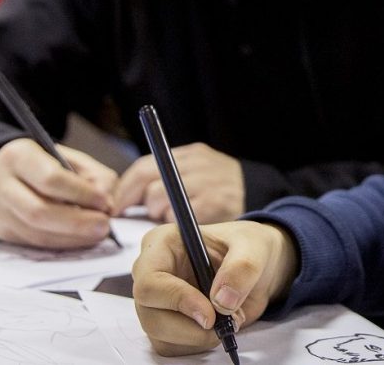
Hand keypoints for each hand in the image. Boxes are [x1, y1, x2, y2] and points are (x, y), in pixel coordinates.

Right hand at [0, 138, 116, 248]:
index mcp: (18, 156)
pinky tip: (81, 238)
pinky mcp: (2, 231)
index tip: (104, 202)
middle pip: (39, 212)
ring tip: (97, 233)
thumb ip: (97, 177)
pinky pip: (35, 244)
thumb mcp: (74, 159)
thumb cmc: (49, 164)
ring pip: (37, 233)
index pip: (50, 179)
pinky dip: (63, 244)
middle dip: (77, 222)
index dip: (81, 194)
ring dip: (73, 237)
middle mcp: (0, 183)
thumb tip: (107, 206)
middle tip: (104, 225)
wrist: (13, 174)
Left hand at [113, 143, 244, 223]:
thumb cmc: (225, 194)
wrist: (265, 202)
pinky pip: (178, 215)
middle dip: (136, 201)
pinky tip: (189, 228)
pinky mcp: (213, 203)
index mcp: (191, 155)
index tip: (118, 204)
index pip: (145, 165)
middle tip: (138, 215)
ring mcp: (205, 183)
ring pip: (158, 197)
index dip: (126, 188)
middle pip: (147, 179)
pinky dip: (177, 224)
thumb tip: (131, 198)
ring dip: (158, 213)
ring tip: (173, 219)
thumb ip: (172, 178)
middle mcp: (197, 164)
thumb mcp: (201, 174)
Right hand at [132, 220, 297, 355]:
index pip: (150, 282)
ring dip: (197, 337)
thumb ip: (242, 268)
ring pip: (159, 334)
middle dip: (189, 328)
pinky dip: (198, 343)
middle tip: (223, 322)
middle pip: (150, 315)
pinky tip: (218, 324)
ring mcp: (158, 300)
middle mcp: (154, 272)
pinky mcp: (167, 322)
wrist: (258, 269)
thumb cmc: (249, 248)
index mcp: (163, 244)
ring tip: (227, 318)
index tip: (210, 313)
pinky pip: (170, 346)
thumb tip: (222, 300)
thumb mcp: (254, 247)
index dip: (177, 301)